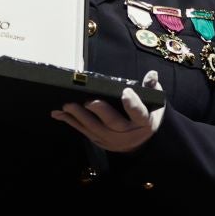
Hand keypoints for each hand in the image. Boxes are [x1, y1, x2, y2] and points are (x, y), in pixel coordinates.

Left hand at [51, 74, 165, 153]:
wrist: (141, 142)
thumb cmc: (146, 115)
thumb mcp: (154, 103)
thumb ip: (152, 88)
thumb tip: (151, 74)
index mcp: (143, 121)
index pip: (138, 113)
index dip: (132, 104)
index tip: (125, 92)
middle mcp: (127, 133)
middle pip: (112, 123)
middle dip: (100, 111)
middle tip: (88, 101)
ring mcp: (112, 139)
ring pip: (94, 128)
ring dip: (79, 117)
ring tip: (67, 105)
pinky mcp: (99, 141)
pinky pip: (84, 132)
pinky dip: (71, 122)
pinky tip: (59, 114)